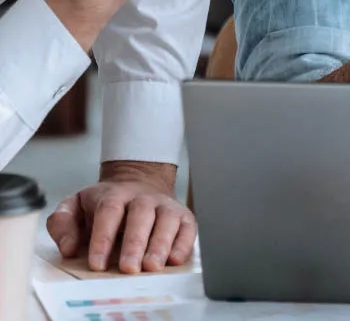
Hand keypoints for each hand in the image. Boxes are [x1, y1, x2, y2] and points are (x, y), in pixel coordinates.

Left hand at [46, 161, 195, 273]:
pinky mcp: (183, 216)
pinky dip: (183, 243)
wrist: (140, 181)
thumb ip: (62, 224)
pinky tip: (174, 259)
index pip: (109, 211)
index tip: (97, 264)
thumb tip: (69, 247)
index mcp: (114, 194)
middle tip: (128, 268)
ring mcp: (165, 206)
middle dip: (135, 242)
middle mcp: (142, 197)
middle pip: (140, 214)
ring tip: (151, 267)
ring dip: (160, 243)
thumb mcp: (76, 206)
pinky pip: (188, 227)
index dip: (103, 237)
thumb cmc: (105, 204)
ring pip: (166, 220)